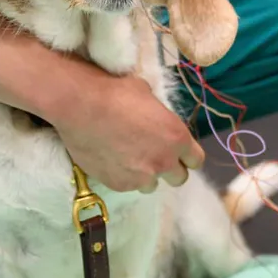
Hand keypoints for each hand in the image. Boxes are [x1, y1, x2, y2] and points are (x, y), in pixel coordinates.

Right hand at [43, 73, 204, 192]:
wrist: (81, 106)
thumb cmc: (116, 92)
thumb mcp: (148, 95)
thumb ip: (158, 114)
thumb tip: (154, 116)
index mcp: (177, 138)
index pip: (196, 160)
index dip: (187, 156)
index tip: (178, 152)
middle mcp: (163, 162)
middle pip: (179, 178)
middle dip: (169, 168)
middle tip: (154, 156)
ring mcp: (141, 177)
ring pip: (151, 185)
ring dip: (145, 174)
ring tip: (128, 158)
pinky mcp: (118, 184)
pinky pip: (128, 185)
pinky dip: (123, 176)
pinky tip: (111, 160)